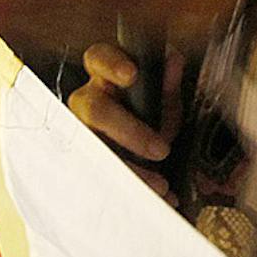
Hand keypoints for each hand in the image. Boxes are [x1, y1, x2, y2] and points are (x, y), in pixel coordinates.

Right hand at [68, 42, 185, 199]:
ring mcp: (82, 132)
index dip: (111, 64)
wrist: (143, 150)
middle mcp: (87, 101)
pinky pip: (100, 177)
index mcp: (105, 75)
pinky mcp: (86, 162)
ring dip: (130, 170)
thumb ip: (167, 85)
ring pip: (94, 148)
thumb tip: (173, 59)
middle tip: (162, 150)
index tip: (132, 74)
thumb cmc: (149, 113)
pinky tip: (159, 198)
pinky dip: (134, 189)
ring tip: (161, 186)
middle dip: (128, 131)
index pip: (98, 58)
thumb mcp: (163, 101)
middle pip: (94, 109)